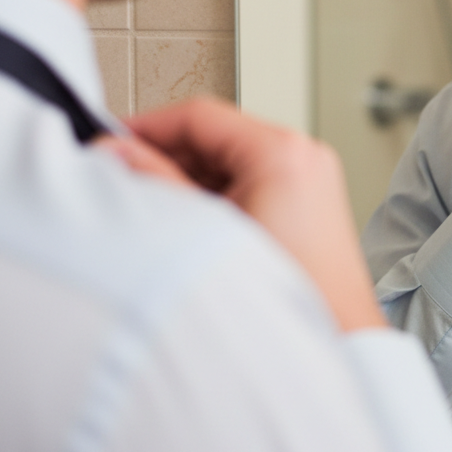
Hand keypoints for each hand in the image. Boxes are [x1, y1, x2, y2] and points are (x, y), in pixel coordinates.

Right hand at [125, 98, 385, 331]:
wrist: (337, 335)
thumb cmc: (288, 291)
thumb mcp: (207, 227)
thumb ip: (158, 182)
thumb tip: (119, 153)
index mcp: (282, 153)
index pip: (201, 116)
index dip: (149, 127)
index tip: (114, 143)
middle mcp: (304, 155)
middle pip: (218, 134)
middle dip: (169, 155)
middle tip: (126, 178)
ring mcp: (312, 175)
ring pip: (233, 157)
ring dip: (192, 175)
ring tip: (158, 206)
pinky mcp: (312, 198)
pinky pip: (254, 177)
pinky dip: (220, 191)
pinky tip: (194, 221)